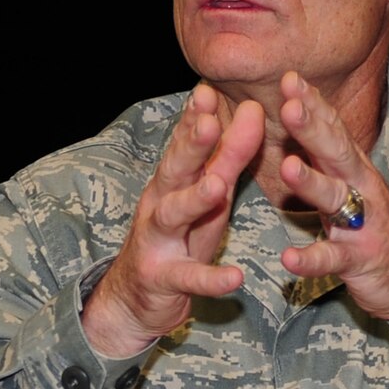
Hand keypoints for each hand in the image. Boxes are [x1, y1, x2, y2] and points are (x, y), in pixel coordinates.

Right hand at [81, 82, 263, 354]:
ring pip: (174, 216)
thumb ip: (228, 157)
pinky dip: (211, 278)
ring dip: (194, 200)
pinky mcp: (163, 279)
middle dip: (191, 145)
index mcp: (172, 181)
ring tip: (217, 186)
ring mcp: (157, 241)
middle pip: (174, 170)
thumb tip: (253, 111)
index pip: (184, 142)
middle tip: (210, 120)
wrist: (134, 298)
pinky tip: (235, 278)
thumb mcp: (206, 195)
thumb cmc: (178, 238)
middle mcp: (159, 204)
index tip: (209, 90)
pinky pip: (189, 278)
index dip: (195, 117)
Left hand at [271, 73, 388, 322]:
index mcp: (351, 168)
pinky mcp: (358, 258)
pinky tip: (288, 258)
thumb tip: (293, 116)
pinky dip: (310, 259)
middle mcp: (359, 188)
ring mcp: (361, 223)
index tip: (289, 77)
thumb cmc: (370, 225)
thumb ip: (322, 157)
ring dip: (310, 182)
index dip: (313, 103)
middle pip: (336, 152)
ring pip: (335, 198)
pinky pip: (331, 258)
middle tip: (289, 105)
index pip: (332, 128)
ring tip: (287, 167)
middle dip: (313, 127)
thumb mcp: (347, 185)